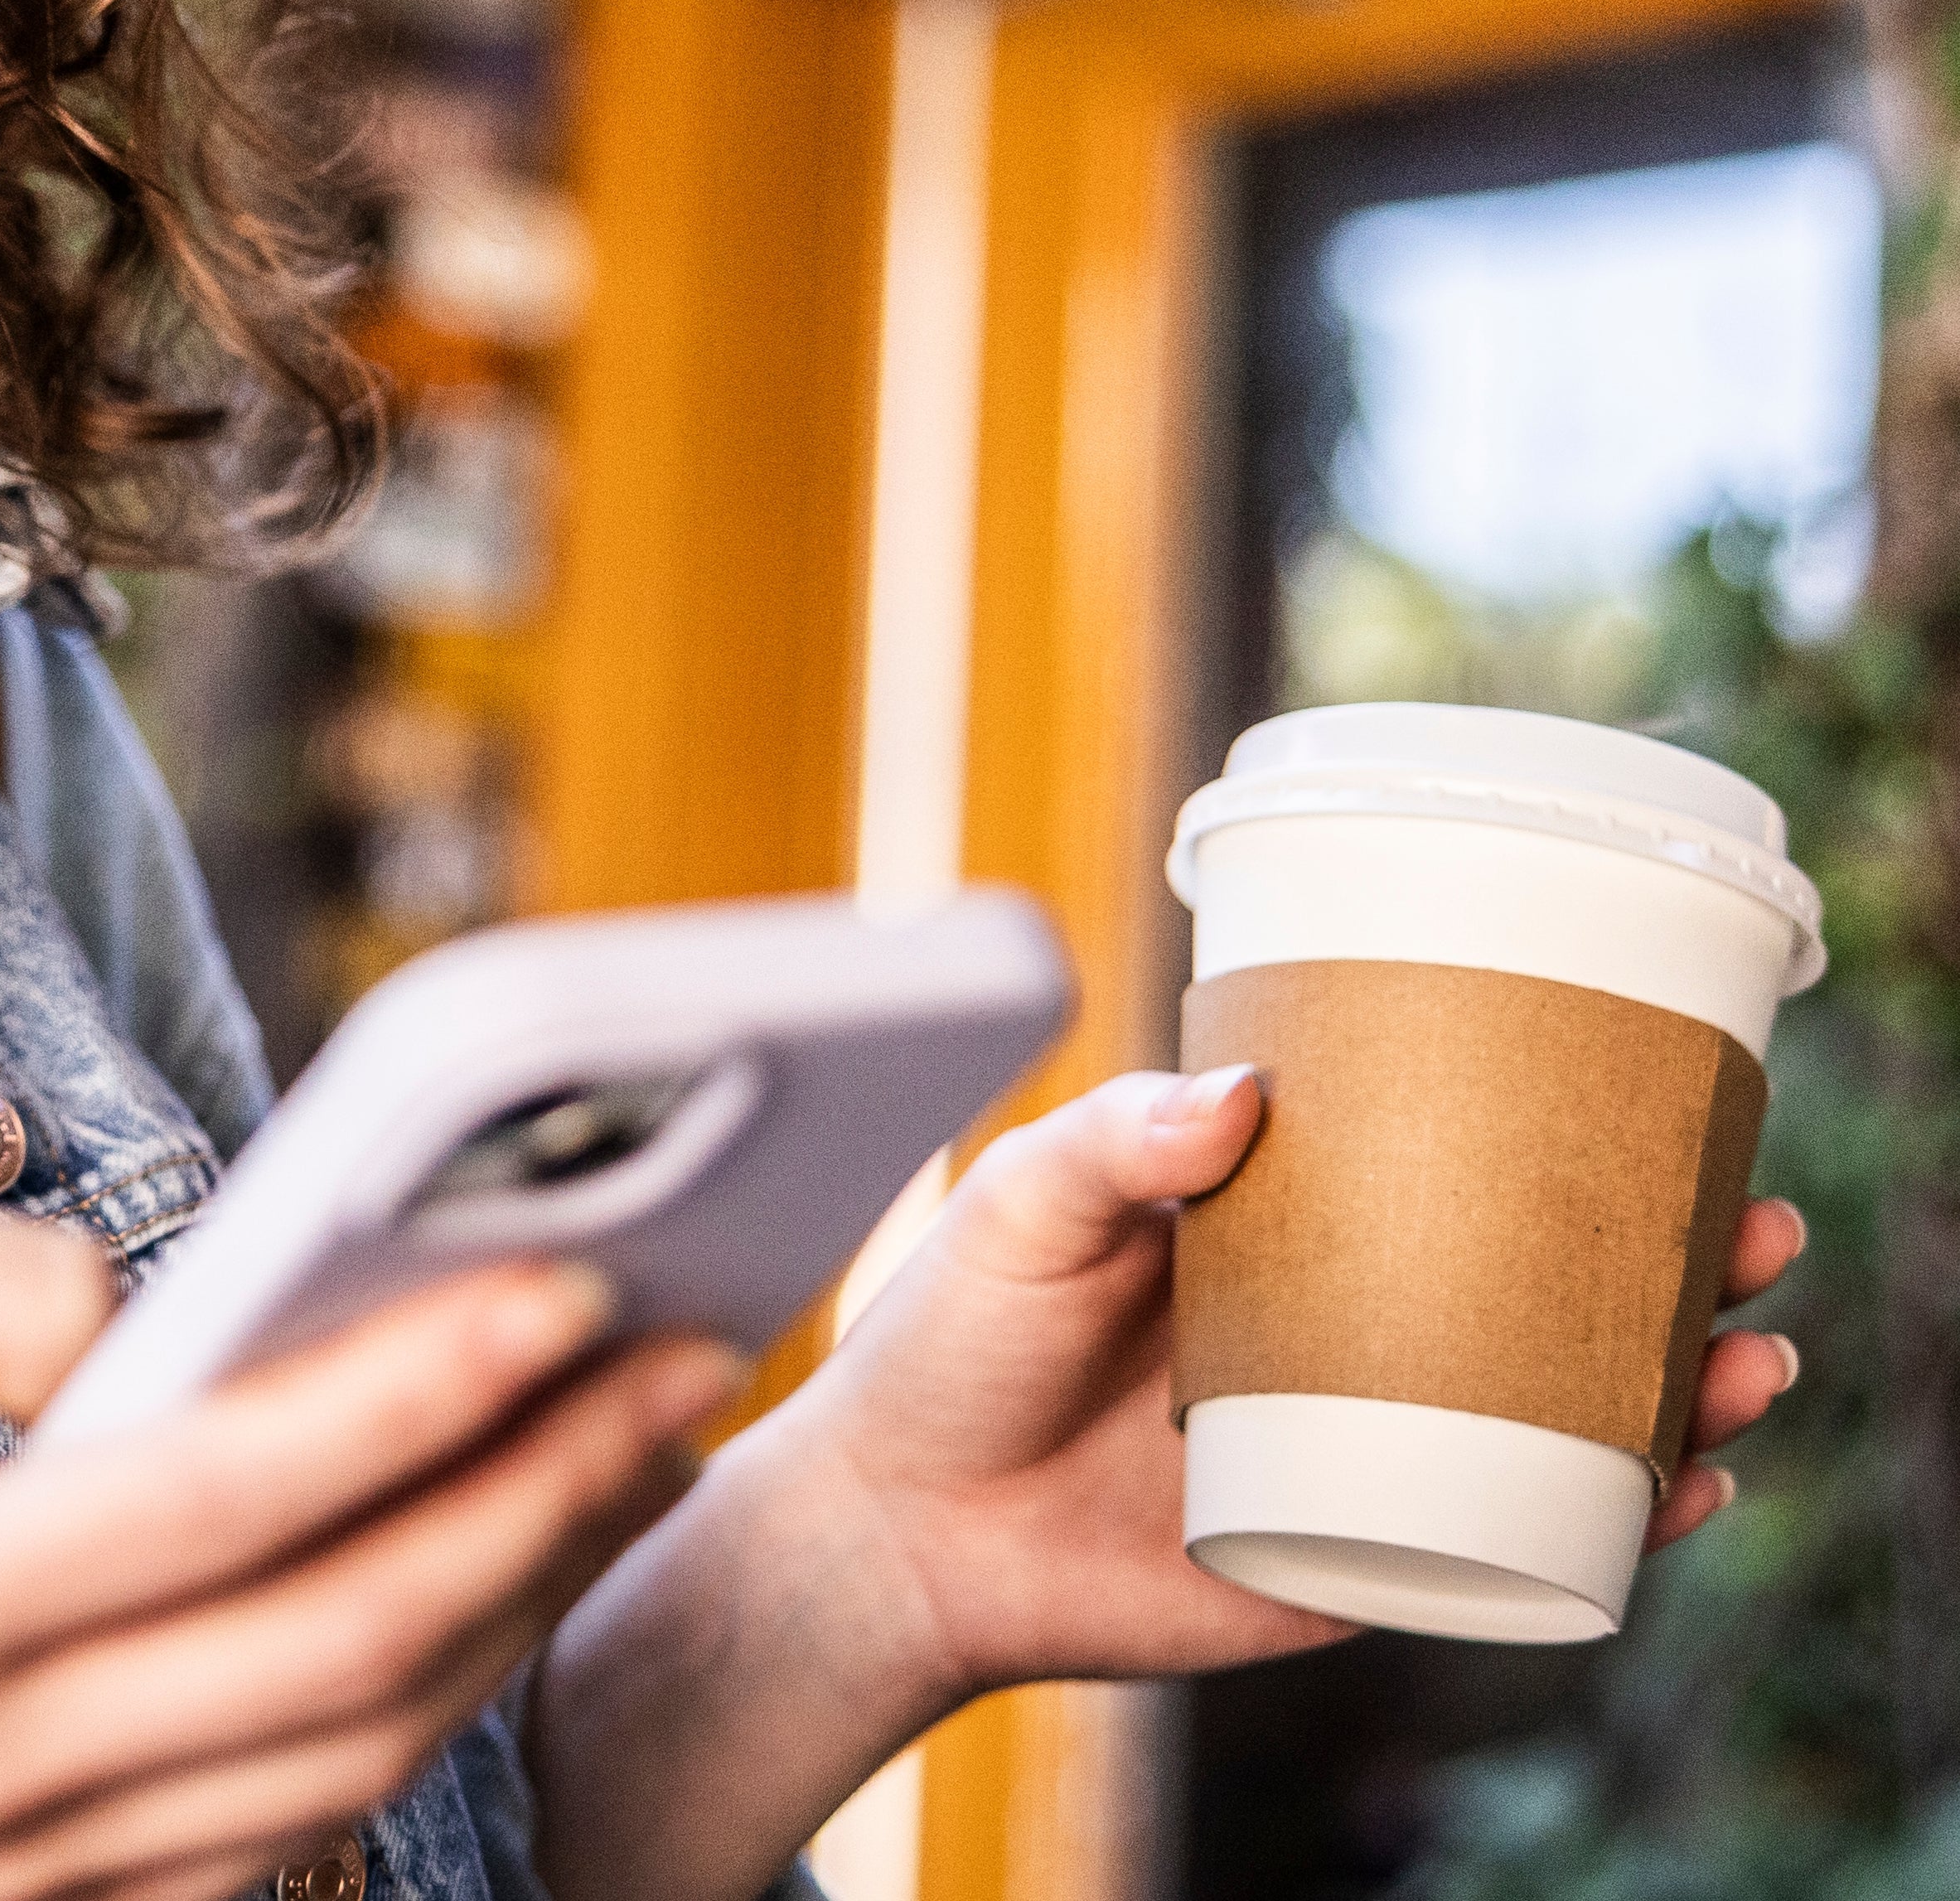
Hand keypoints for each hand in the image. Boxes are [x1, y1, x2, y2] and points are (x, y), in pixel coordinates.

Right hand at [0, 1187, 745, 1900]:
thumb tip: (180, 1306)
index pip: (235, 1492)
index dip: (423, 1385)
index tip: (571, 1277)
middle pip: (344, 1646)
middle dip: (542, 1495)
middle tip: (685, 1352)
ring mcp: (16, 1872)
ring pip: (352, 1758)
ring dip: (519, 1603)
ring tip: (626, 1451)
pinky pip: (285, 1826)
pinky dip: (417, 1707)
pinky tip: (494, 1578)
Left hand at [769, 1066, 1809, 1702]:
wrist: (897, 1527)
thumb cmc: (949, 1344)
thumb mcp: (1018, 1209)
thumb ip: (1113, 1144)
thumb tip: (1239, 1098)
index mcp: (1292, 1223)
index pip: (1465, 1165)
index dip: (1580, 1140)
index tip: (1678, 1106)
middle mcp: (1354, 1327)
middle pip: (1556, 1286)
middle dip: (1682, 1264)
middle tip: (1756, 1234)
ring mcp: (1371, 1446)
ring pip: (1569, 1413)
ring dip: (1685, 1389)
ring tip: (1745, 1363)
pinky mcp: (1361, 1556)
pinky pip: (1519, 1542)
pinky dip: (1618, 1522)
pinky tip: (1679, 1490)